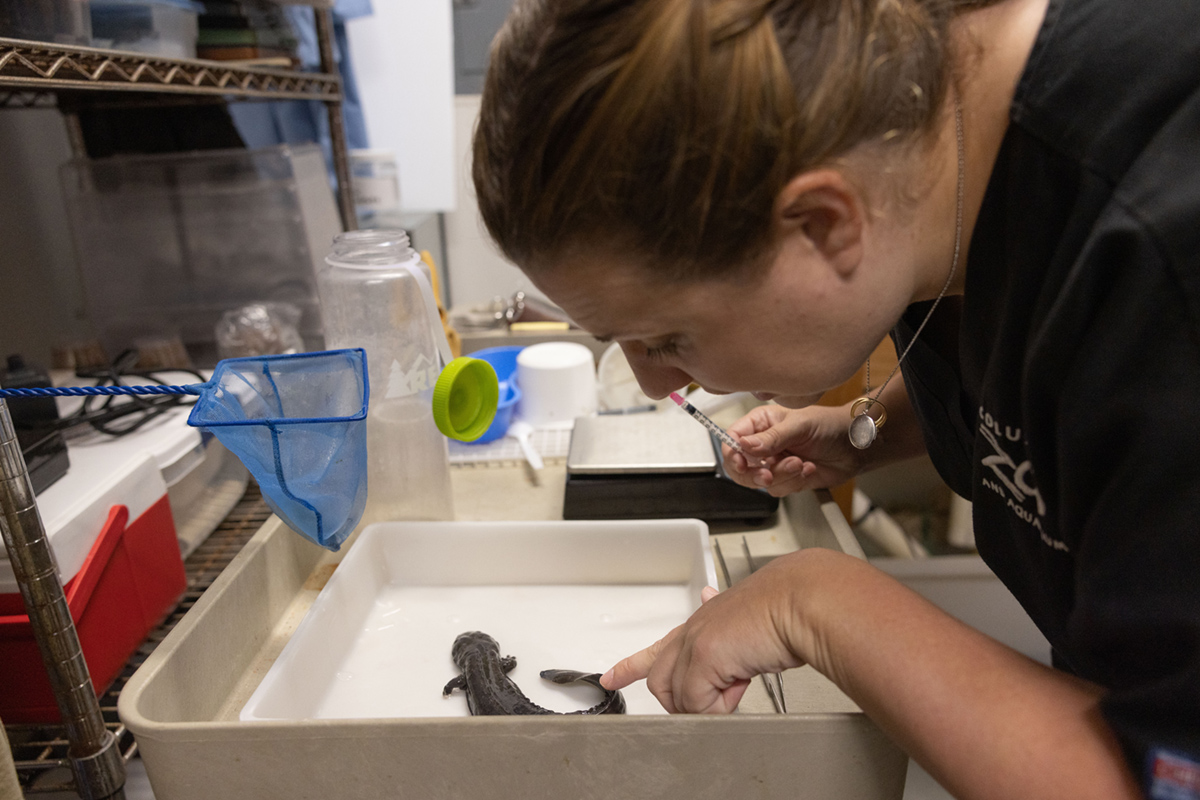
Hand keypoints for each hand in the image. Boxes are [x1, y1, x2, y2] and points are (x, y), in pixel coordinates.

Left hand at [600, 553, 811, 712]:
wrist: (802, 599)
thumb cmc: (789, 610)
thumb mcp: (749, 634)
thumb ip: (729, 648)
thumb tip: (720, 662)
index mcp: (703, 621)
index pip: (659, 647)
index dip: (632, 665)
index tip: (612, 676)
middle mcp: (693, 629)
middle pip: (661, 680)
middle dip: (686, 701)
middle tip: (722, 696)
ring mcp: (695, 641)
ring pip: (678, 695)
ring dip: (708, 703)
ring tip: (738, 685)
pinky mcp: (703, 656)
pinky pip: (699, 702)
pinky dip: (721, 706)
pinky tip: (742, 681)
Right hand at [725, 403, 866, 495]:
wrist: (855, 446)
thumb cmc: (829, 425)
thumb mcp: (799, 425)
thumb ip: (771, 437)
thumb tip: (745, 445)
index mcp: (760, 423)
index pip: (733, 439)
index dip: (732, 454)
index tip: (741, 463)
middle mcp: (763, 444)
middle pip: (739, 466)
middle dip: (754, 474)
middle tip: (768, 474)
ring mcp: (774, 463)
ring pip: (759, 481)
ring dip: (782, 475)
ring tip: (800, 463)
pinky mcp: (786, 479)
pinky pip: (778, 489)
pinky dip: (794, 481)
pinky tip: (808, 468)